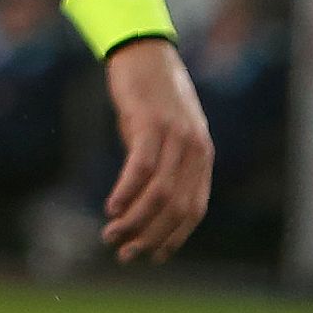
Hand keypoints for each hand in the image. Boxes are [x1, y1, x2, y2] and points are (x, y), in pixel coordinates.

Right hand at [97, 38, 211, 264]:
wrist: (144, 55)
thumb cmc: (150, 99)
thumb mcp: (164, 137)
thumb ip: (164, 166)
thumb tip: (145, 203)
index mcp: (202, 157)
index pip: (194, 210)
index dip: (173, 238)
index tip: (150, 257)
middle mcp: (195, 149)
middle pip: (177, 207)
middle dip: (150, 236)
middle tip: (123, 253)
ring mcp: (175, 135)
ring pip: (160, 191)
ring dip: (134, 220)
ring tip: (110, 236)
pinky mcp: (150, 122)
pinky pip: (141, 166)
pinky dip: (127, 192)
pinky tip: (111, 208)